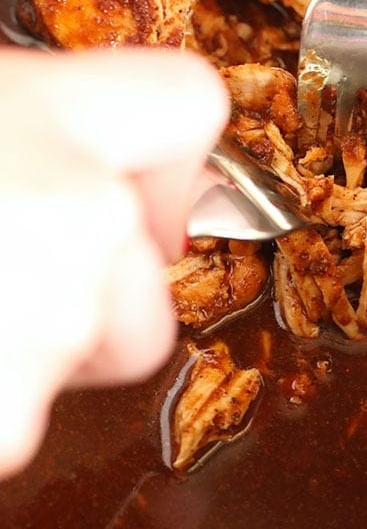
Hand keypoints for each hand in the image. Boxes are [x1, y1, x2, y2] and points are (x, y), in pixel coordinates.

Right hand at [0, 48, 227, 477]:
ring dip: (48, 332)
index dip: (168, 146)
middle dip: (102, 269)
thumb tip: (65, 141)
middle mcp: (81, 215)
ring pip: (105, 341)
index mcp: (56, 118)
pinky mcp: (8, 424)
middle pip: (155, 259)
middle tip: (13, 250)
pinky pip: (30, 410)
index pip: (188, 104)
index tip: (141, 172)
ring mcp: (53, 326)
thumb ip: (36, 119)